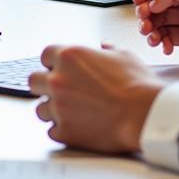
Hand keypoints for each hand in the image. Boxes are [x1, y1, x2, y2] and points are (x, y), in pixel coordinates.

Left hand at [29, 44, 165, 153]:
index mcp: (69, 56)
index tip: (61, 69)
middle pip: (34, 81)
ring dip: (53, 110)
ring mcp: (58, 107)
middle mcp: (58, 80)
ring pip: (40, 109)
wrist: (144, 114)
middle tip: (60, 91)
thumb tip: (104, 46)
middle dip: (44, 85)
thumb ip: (107, 50)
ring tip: (72, 112)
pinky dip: (62, 130)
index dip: (54, 62)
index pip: (45, 55)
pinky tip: (77, 127)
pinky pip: (52, 131)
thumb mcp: (124, 55)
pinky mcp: (64, 132)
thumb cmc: (136, 84)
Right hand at [132, 0, 178, 65]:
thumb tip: (154, 0)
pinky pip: (166, 37)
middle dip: (145, 12)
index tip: (138, 1)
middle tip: (145, 23)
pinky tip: (165, 46)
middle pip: (154, 2)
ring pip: (157, 21)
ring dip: (150, 29)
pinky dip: (161, 42)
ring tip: (152, 37)